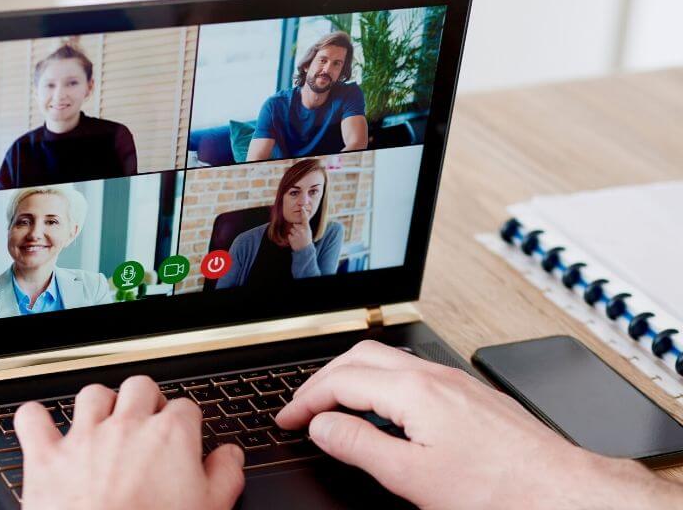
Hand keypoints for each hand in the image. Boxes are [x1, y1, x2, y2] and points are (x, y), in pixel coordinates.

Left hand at [15, 376, 244, 509]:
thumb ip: (224, 476)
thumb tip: (230, 457)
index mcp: (170, 437)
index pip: (186, 407)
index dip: (185, 423)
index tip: (183, 437)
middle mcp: (126, 427)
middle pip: (140, 387)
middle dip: (145, 401)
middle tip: (146, 423)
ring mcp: (84, 438)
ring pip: (92, 394)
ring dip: (99, 405)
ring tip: (103, 422)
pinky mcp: (46, 456)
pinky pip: (32, 419)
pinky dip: (35, 420)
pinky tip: (43, 427)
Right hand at [275, 340, 682, 509]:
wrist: (559, 489)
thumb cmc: (497, 488)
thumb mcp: (412, 477)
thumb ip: (360, 447)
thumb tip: (323, 427)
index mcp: (413, 391)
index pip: (340, 381)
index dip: (305, 400)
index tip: (287, 419)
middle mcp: (433, 375)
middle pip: (359, 356)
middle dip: (322, 379)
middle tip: (302, 407)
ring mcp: (453, 380)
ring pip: (386, 360)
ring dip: (350, 377)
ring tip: (333, 405)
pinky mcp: (468, 393)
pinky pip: (410, 372)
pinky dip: (379, 383)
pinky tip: (382, 408)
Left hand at [287, 207, 313, 251]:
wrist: (305, 250)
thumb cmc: (307, 240)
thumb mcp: (308, 232)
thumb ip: (304, 226)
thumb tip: (298, 222)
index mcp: (307, 229)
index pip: (305, 219)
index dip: (304, 213)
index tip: (302, 208)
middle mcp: (302, 231)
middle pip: (295, 225)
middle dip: (296, 228)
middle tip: (300, 234)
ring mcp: (296, 235)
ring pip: (291, 229)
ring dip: (293, 233)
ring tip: (298, 238)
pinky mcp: (292, 238)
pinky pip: (289, 235)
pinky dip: (291, 237)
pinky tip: (295, 240)